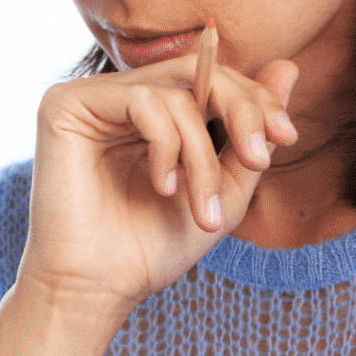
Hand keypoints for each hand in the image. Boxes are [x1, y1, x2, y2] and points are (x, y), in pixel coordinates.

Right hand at [18, 45, 299, 317]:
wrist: (98, 289)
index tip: (288, 137)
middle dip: (242, 111)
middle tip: (257, 161)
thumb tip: (288, 66)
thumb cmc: (153, 247)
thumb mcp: (224, 190)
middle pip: (199, 69)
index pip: (213, 78)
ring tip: (204, 211)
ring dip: (203, 156)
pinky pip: (142, 101)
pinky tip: (163, 188)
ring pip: (176, 94)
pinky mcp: (66, 103)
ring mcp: (93, 97)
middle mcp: (121, 96)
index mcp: (154, 111)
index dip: (257, 100)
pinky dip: (167, 146)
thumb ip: (252, 133)